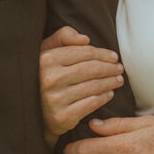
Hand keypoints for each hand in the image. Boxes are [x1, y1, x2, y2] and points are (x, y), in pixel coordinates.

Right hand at [40, 26, 123, 144]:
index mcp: (47, 59)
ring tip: (118, 80)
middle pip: (92, 69)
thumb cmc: (44, 75)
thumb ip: (63, 36)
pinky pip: (91, 104)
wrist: (34, 111)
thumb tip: (85, 39)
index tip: (113, 57)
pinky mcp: (62, 117)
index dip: (103, 54)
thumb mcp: (47, 51)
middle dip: (110, 68)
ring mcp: (55, 100)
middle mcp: (50, 79)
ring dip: (110, 82)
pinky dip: (104, 97)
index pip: (85, 52)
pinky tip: (109, 93)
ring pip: (94, 86)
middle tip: (119, 69)